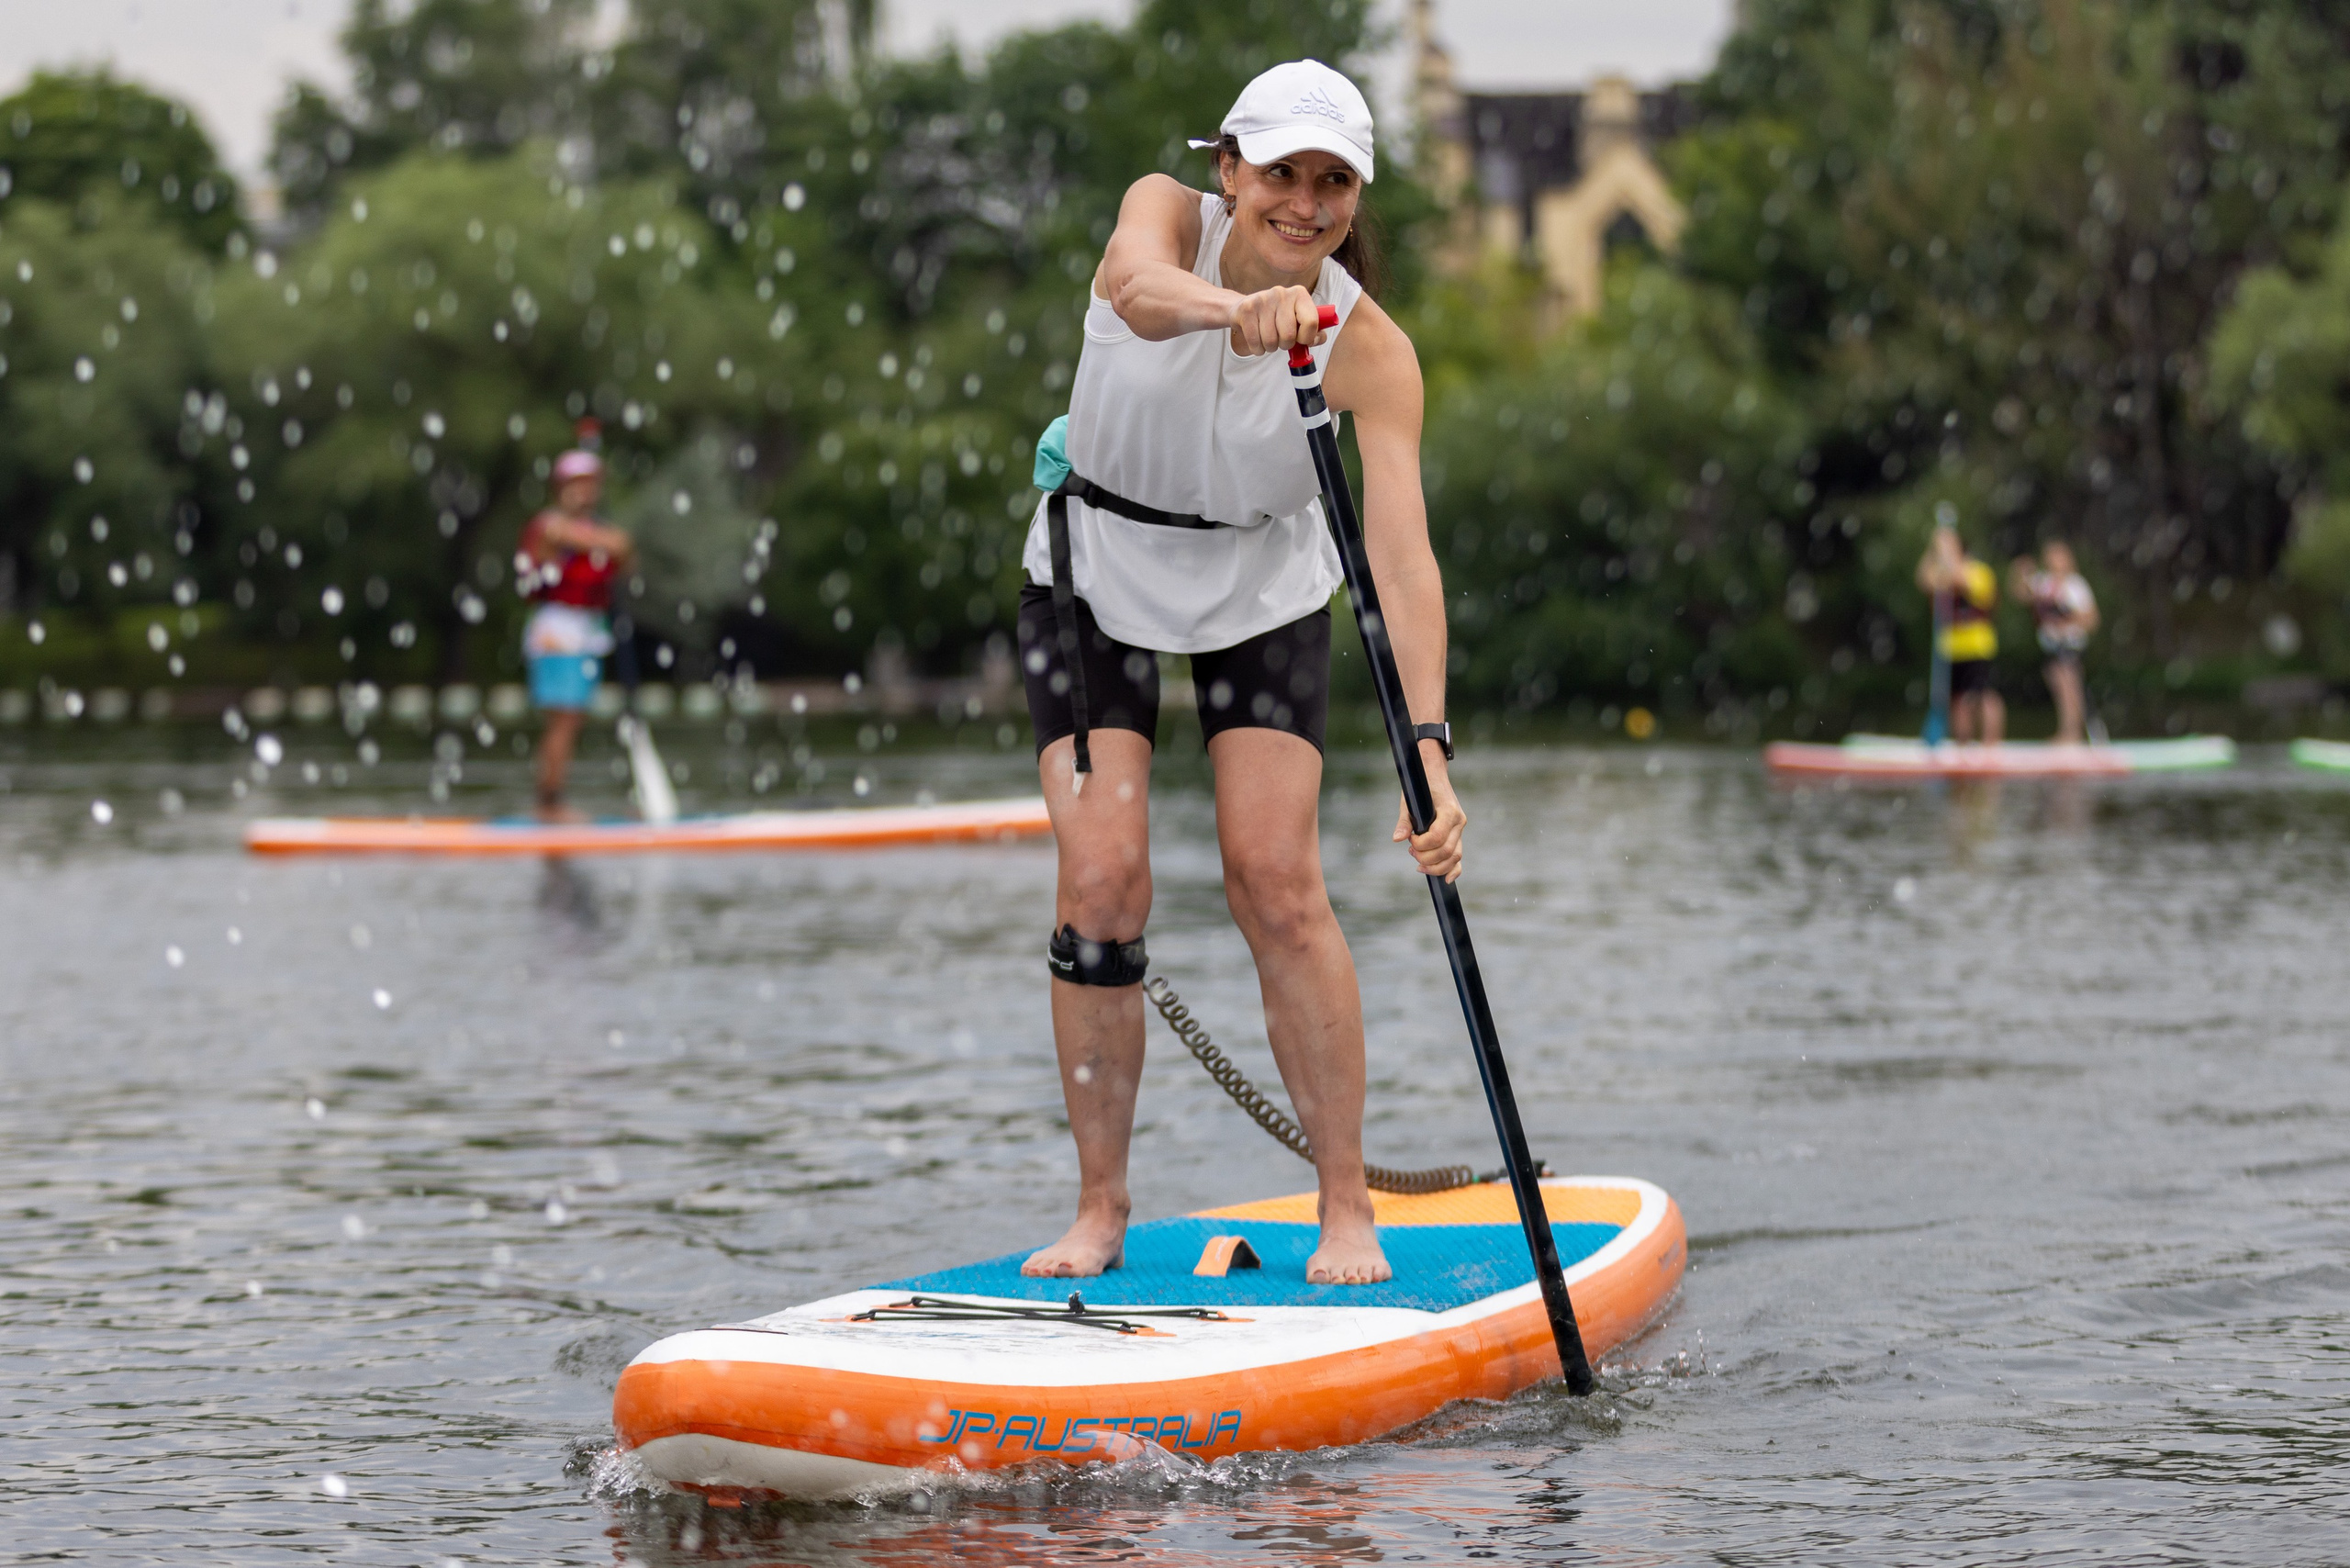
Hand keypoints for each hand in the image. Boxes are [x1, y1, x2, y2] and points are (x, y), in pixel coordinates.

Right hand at [1228, 285, 1324, 357]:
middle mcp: (1281, 293)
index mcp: (1299, 294)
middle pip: (1289, 335)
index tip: (1300, 338)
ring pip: (1271, 341)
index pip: (1311, 322)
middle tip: (1280, 338)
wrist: (1244, 309)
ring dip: (1270, 347)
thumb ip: (1314, 331)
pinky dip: (1257, 348)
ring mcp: (1262, 299)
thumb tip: (1317, 339)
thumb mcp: (1297, 321)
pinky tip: (1256, 339)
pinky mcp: (1246, 309)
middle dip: (1285, 344)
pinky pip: (1255, 342)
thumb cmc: (1276, 318)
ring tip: (1267, 337)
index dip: (1307, 338)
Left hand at [1393, 753, 1465, 882]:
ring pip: (1455, 857)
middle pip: (1447, 851)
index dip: (1421, 844)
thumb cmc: (1419, 787)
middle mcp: (1458, 822)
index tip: (1410, 840)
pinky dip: (1453, 870)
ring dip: (1435, 866)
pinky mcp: (1457, 835)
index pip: (1438, 837)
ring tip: (1418, 863)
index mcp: (1449, 811)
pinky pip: (1458, 857)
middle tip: (1411, 851)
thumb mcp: (1408, 801)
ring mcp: (1459, 829)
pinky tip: (1445, 880)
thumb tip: (1397, 839)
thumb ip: (1404, 822)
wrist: (1433, 774)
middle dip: (1426, 858)